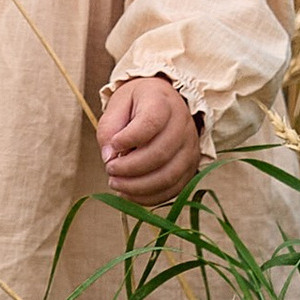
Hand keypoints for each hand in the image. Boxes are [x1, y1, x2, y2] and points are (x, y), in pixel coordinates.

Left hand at [98, 72, 203, 203]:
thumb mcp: (118, 103)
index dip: (130, 138)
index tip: (113, 144)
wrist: (164, 103)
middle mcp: (182, 125)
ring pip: (168, 176)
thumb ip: (109, 127)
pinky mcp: (191, 168)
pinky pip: (173, 189)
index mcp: (163, 103)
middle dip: (130, 167)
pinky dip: (149, 196)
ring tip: (116, 183)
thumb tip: (109, 157)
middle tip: (110, 169)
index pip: (151, 122)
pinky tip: (129, 193)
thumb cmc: (137, 104)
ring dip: (138, 186)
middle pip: (159, 154)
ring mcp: (190, 148)